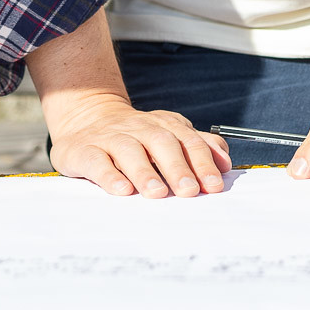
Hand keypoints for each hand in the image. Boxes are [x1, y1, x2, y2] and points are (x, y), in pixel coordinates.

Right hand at [46, 93, 229, 197]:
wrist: (85, 117)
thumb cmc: (134, 135)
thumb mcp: (167, 133)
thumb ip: (197, 145)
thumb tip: (225, 162)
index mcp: (162, 125)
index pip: (187, 141)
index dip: (202, 162)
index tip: (214, 185)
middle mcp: (138, 128)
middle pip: (161, 143)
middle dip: (177, 167)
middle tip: (189, 190)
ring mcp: (110, 138)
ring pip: (129, 151)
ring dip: (144, 172)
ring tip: (156, 192)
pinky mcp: (84, 150)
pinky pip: (97, 161)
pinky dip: (110, 175)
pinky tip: (122, 189)